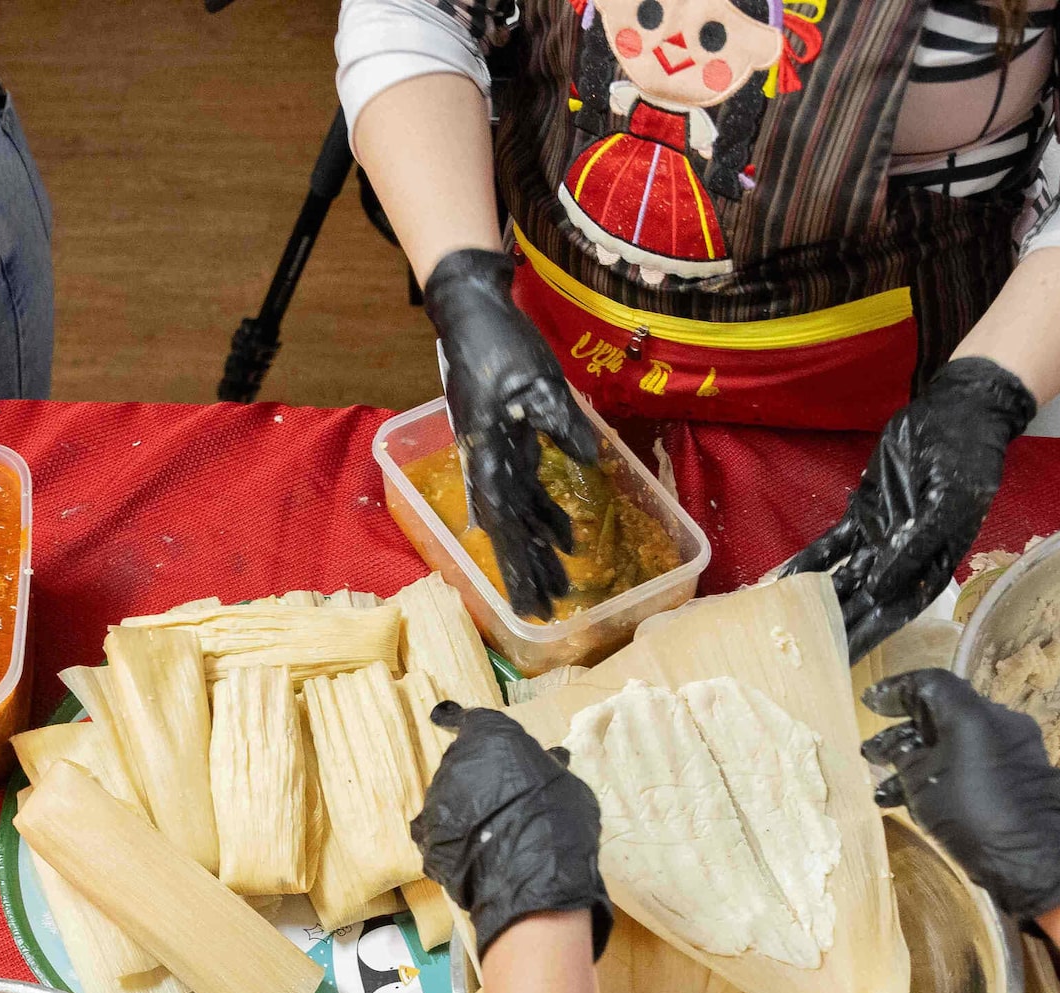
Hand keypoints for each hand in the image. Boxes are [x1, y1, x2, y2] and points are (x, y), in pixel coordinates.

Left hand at [411, 702, 609, 955]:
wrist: (532, 873)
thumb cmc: (560, 818)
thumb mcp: (565, 784)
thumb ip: (546, 769)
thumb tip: (551, 758)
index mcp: (490, 737)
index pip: (470, 720)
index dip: (459, 721)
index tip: (446, 718)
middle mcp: (456, 761)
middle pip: (461, 762)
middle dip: (476, 775)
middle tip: (499, 798)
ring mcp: (437, 799)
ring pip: (448, 796)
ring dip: (463, 808)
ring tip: (488, 832)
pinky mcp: (427, 836)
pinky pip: (436, 831)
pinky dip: (449, 838)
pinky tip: (468, 852)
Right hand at [422, 248, 601, 620]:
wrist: (470, 312)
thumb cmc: (500, 344)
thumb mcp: (537, 380)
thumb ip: (561, 421)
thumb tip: (588, 459)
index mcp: (489, 455)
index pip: (505, 523)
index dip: (518, 564)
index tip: (529, 602)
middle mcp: (488, 464)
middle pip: (509, 530)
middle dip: (526, 571)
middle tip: (545, 612)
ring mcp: (497, 456)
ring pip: (518, 515)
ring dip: (537, 549)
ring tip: (559, 585)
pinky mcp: (508, 444)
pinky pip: (524, 491)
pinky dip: (543, 516)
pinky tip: (564, 536)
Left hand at [780, 358, 1036, 657]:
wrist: (955, 414)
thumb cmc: (964, 460)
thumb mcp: (950, 502)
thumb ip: (916, 545)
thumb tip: (879, 587)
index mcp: (929, 566)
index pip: (894, 612)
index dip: (868, 639)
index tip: (840, 666)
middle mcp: (901, 561)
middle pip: (863, 604)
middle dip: (835, 630)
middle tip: (799, 658)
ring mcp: (878, 539)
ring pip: (843, 580)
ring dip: (817, 604)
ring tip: (785, 629)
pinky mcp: (860, 516)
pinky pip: (830, 546)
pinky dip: (809, 563)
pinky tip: (783, 581)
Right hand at [861, 668, 1059, 921]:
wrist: (1034, 858)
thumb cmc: (970, 811)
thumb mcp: (922, 782)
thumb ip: (903, 755)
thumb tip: (893, 744)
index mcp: (973, 712)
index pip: (929, 684)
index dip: (896, 691)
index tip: (870, 703)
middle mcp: (999, 721)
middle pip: (944, 715)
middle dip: (904, 734)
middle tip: (874, 754)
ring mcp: (1016, 750)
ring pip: (958, 746)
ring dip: (922, 762)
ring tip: (887, 789)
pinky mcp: (1024, 778)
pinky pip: (976, 767)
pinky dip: (948, 777)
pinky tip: (921, 804)